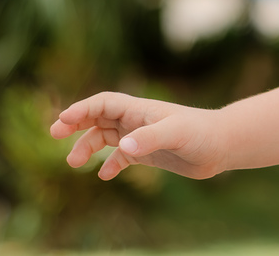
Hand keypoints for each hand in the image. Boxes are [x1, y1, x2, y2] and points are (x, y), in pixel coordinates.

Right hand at [50, 92, 228, 180]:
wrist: (223, 145)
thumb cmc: (202, 133)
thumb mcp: (175, 134)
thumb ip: (149, 139)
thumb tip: (123, 145)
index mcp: (141, 109)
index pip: (104, 102)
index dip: (82, 108)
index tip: (62, 120)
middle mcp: (138, 120)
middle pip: (99, 116)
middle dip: (76, 123)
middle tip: (55, 134)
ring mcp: (142, 136)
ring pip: (106, 136)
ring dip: (88, 146)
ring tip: (74, 162)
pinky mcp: (149, 153)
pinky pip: (121, 156)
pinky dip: (110, 164)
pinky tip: (105, 175)